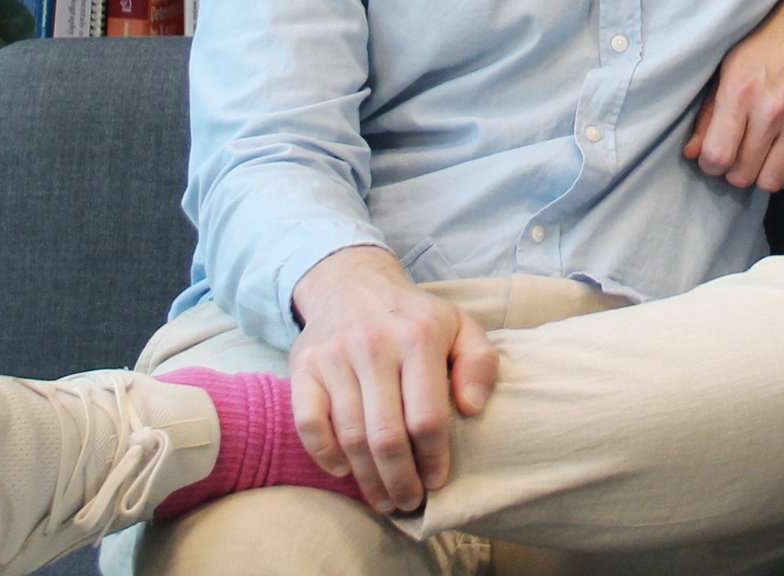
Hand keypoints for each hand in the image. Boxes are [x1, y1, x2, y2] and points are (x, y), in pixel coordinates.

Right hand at [285, 246, 498, 510]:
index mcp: (418, 337)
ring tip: (383, 499)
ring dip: (367, 478)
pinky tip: (344, 471)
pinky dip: (324, 454)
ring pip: (349, 435)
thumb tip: (472, 409)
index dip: (433, 458)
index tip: (437, 481)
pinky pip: (308, 422)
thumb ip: (479, 363)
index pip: (427, 417)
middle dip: (400, 480)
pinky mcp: (304, 365)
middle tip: (409, 502)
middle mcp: (373, 344)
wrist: (352, 282)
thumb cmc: (414, 316)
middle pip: (386, 434)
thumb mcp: (460, 326)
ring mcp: (334, 356)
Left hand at [682, 0, 783, 189]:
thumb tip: (692, 153)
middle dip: (733, 170)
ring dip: (760, 175)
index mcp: (740, 92)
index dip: (710, 164)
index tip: (714, 155)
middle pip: (743, 174)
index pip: (717, 157)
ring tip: (758, 157)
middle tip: (736, 154)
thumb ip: (708, 114)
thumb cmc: (765, 43)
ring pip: (771, 182)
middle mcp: (771, 111)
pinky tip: (779, 161)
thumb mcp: (726, 68)